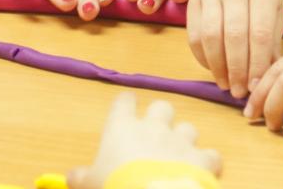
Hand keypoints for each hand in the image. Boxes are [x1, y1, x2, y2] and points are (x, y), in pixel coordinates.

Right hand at [66, 92, 221, 188]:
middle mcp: (154, 127)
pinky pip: (211, 154)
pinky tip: (202, 171)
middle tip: (155, 135)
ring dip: (184, 140)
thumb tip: (72, 177)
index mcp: (122, 128)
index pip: (124, 101)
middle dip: (161, 118)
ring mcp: (181, 141)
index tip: (125, 110)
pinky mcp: (203, 158)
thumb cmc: (114, 187)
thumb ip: (81, 177)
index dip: (125, 105)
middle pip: (162, 107)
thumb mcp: (90, 184)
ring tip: (178, 157)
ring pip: (188, 128)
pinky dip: (208, 162)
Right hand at [186, 0, 282, 99]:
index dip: (257, 64)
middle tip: (240, 92)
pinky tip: (213, 69)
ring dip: (217, 66)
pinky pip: (194, 33)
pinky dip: (202, 56)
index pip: (260, 33)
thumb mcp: (277, 9)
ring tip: (226, 85)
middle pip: (234, 36)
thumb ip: (272, 42)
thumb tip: (266, 79)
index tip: (257, 87)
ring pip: (210, 35)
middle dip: (237, 69)